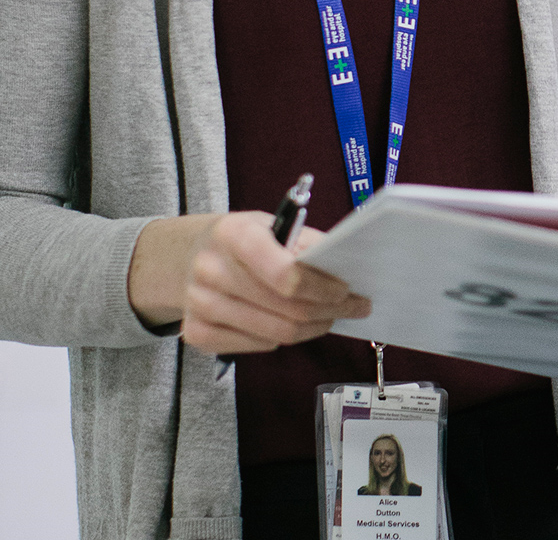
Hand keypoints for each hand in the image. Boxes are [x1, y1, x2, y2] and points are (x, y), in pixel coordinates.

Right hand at [128, 212, 370, 352]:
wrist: (187, 255)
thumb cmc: (243, 239)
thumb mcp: (273, 225)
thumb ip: (306, 244)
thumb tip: (345, 267)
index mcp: (234, 234)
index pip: (284, 273)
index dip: (321, 287)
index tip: (346, 289)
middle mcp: (210, 270)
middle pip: (285, 307)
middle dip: (329, 310)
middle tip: (356, 307)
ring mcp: (198, 304)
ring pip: (274, 332)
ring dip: (312, 328)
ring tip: (330, 318)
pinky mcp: (196, 333)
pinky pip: (255, 346)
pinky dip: (281, 339)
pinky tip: (293, 325)